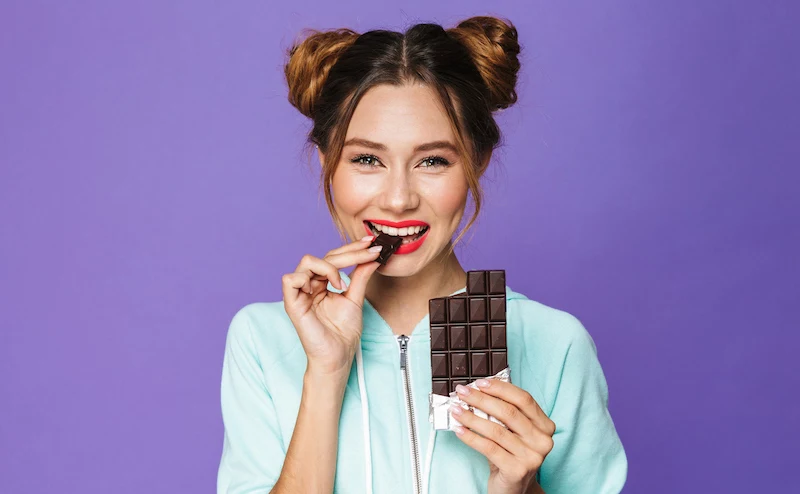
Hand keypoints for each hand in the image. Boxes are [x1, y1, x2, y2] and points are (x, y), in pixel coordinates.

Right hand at [281, 236, 382, 375]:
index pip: (334, 258)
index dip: (352, 248)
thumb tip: (372, 257)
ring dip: (329, 266)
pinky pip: (290, 279)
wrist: (338, 356)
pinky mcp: (292, 304)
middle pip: (324, 256)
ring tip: (342, 283)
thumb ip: (360, 276)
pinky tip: (327, 287)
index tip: (372, 243)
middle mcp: (309, 285)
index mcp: (321, 284)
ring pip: (307, 261)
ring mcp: (299, 294)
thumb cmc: (343, 333)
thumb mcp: (355, 298)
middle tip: (370, 252)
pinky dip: (309, 277)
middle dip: (349, 252)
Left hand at [450, 380, 555, 493]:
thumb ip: (505, 413)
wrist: (514, 489)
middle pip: (509, 412)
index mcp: (545, 426)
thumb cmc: (511, 455)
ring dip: (472, 417)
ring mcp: (532, 457)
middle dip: (481, 399)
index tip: (479, 383)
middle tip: (462, 392)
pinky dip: (471, 437)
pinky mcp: (517, 470)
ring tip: (456, 410)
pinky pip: (489, 448)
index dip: (500, 388)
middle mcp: (543, 441)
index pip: (523, 399)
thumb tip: (479, 390)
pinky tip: (459, 430)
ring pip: (496, 430)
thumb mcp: (513, 432)